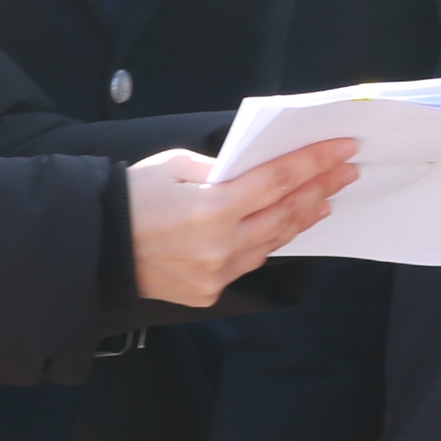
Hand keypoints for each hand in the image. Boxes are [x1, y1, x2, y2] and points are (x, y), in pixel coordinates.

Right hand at [128, 140, 357, 306]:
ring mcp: (217, 273)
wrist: (94, 249)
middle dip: (321, 187)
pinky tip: (287, 225)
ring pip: (274, 241)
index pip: (278, 180)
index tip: (343, 148)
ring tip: (326, 197)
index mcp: (211, 208)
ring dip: (304, 216)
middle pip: (286, 212)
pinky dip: (273, 239)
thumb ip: (221, 168)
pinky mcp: (209, 292)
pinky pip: (251, 261)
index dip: (315, 162)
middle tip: (346, 169)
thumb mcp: (174, 165)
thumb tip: (257, 168)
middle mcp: (220, 245)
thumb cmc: (131, 197)